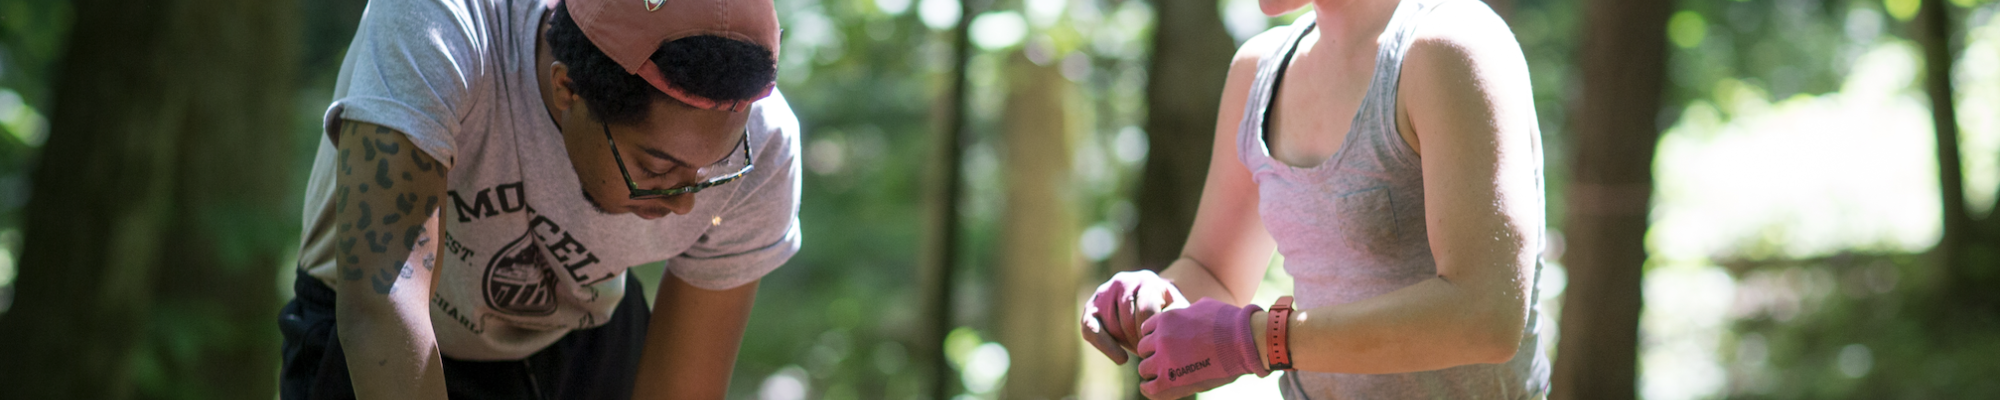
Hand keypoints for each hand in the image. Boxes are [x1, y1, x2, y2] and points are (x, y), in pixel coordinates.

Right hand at [1080, 270, 1186, 364]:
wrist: (1151, 300)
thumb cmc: (1166, 310)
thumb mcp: (1176, 310)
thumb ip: (1174, 318)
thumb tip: (1167, 334)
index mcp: (1147, 280)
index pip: (1145, 310)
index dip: (1150, 332)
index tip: (1157, 346)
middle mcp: (1123, 281)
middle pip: (1128, 320)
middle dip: (1138, 340)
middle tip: (1148, 352)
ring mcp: (1104, 292)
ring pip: (1112, 327)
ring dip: (1126, 343)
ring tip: (1139, 349)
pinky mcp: (1091, 307)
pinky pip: (1091, 330)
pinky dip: (1106, 346)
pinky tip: (1121, 358)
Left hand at [1135, 298, 1267, 399]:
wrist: (1245, 342)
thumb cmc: (1231, 323)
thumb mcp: (1203, 307)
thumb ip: (1186, 311)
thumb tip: (1186, 312)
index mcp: (1166, 319)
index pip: (1146, 330)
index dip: (1156, 339)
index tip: (1167, 346)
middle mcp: (1160, 338)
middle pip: (1143, 349)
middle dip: (1154, 354)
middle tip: (1169, 361)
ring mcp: (1163, 360)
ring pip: (1144, 369)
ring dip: (1154, 372)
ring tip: (1169, 375)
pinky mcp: (1170, 381)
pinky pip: (1148, 388)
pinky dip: (1151, 389)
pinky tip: (1160, 388)